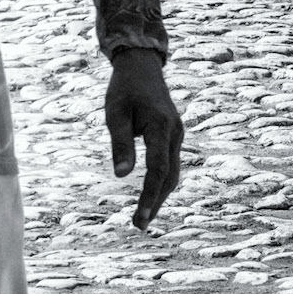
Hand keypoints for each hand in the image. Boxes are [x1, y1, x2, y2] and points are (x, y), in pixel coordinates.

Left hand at [106, 49, 183, 229]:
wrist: (142, 66)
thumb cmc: (124, 88)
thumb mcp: (115, 113)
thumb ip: (120, 144)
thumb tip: (122, 176)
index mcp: (160, 126)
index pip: (158, 170)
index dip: (149, 197)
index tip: (139, 219)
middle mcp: (175, 132)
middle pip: (169, 177)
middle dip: (155, 203)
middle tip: (139, 227)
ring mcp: (177, 134)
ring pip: (173, 172)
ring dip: (159, 195)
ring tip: (143, 217)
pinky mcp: (173, 134)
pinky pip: (171, 163)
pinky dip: (161, 182)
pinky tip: (150, 195)